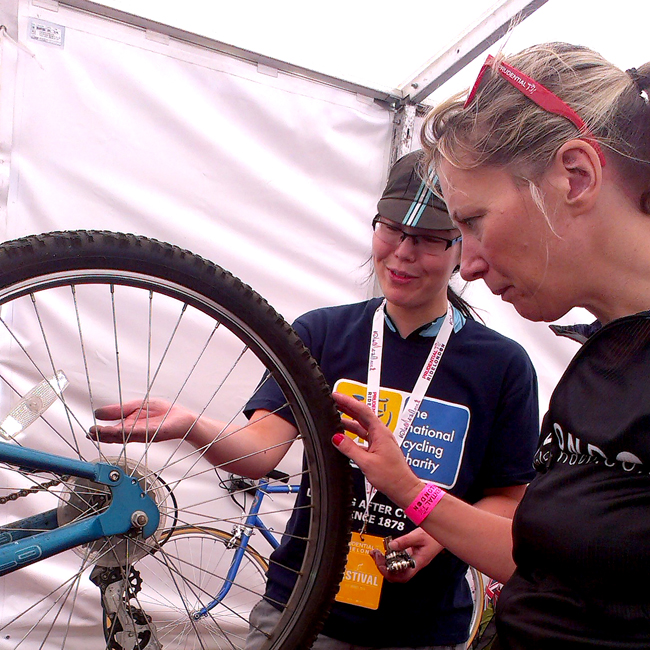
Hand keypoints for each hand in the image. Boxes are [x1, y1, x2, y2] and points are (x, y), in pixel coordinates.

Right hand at [88, 398, 197, 443]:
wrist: (181, 418)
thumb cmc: (162, 413)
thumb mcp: (136, 407)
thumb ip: (118, 410)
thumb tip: (98, 412)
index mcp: (129, 427)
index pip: (111, 431)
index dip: (100, 432)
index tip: (90, 430)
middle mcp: (134, 433)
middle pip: (115, 436)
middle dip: (103, 435)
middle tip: (91, 433)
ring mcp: (144, 434)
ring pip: (125, 436)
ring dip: (112, 435)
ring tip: (100, 432)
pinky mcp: (154, 433)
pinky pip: (141, 432)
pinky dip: (130, 431)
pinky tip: (121, 430)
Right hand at [331, 392, 421, 506]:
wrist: (404, 489)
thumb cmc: (392, 477)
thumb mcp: (366, 463)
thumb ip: (350, 449)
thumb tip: (337, 438)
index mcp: (380, 433)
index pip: (363, 410)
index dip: (348, 401)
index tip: (337, 396)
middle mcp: (381, 434)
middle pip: (362, 415)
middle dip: (347, 406)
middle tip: (333, 401)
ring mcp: (380, 441)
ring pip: (362, 425)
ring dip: (349, 419)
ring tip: (335, 415)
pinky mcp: (378, 448)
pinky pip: (363, 436)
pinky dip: (353, 433)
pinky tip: (344, 435)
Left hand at [370, 528, 442, 582]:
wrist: (440, 534)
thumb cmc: (434, 537)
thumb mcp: (418, 536)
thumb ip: (405, 541)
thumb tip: (391, 546)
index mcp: (418, 563)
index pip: (403, 576)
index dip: (390, 574)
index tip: (381, 564)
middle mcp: (413, 564)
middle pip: (397, 574)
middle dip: (384, 568)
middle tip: (376, 557)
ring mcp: (411, 560)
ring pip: (396, 567)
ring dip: (385, 562)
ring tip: (377, 553)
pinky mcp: (409, 554)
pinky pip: (398, 559)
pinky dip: (389, 556)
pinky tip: (385, 549)